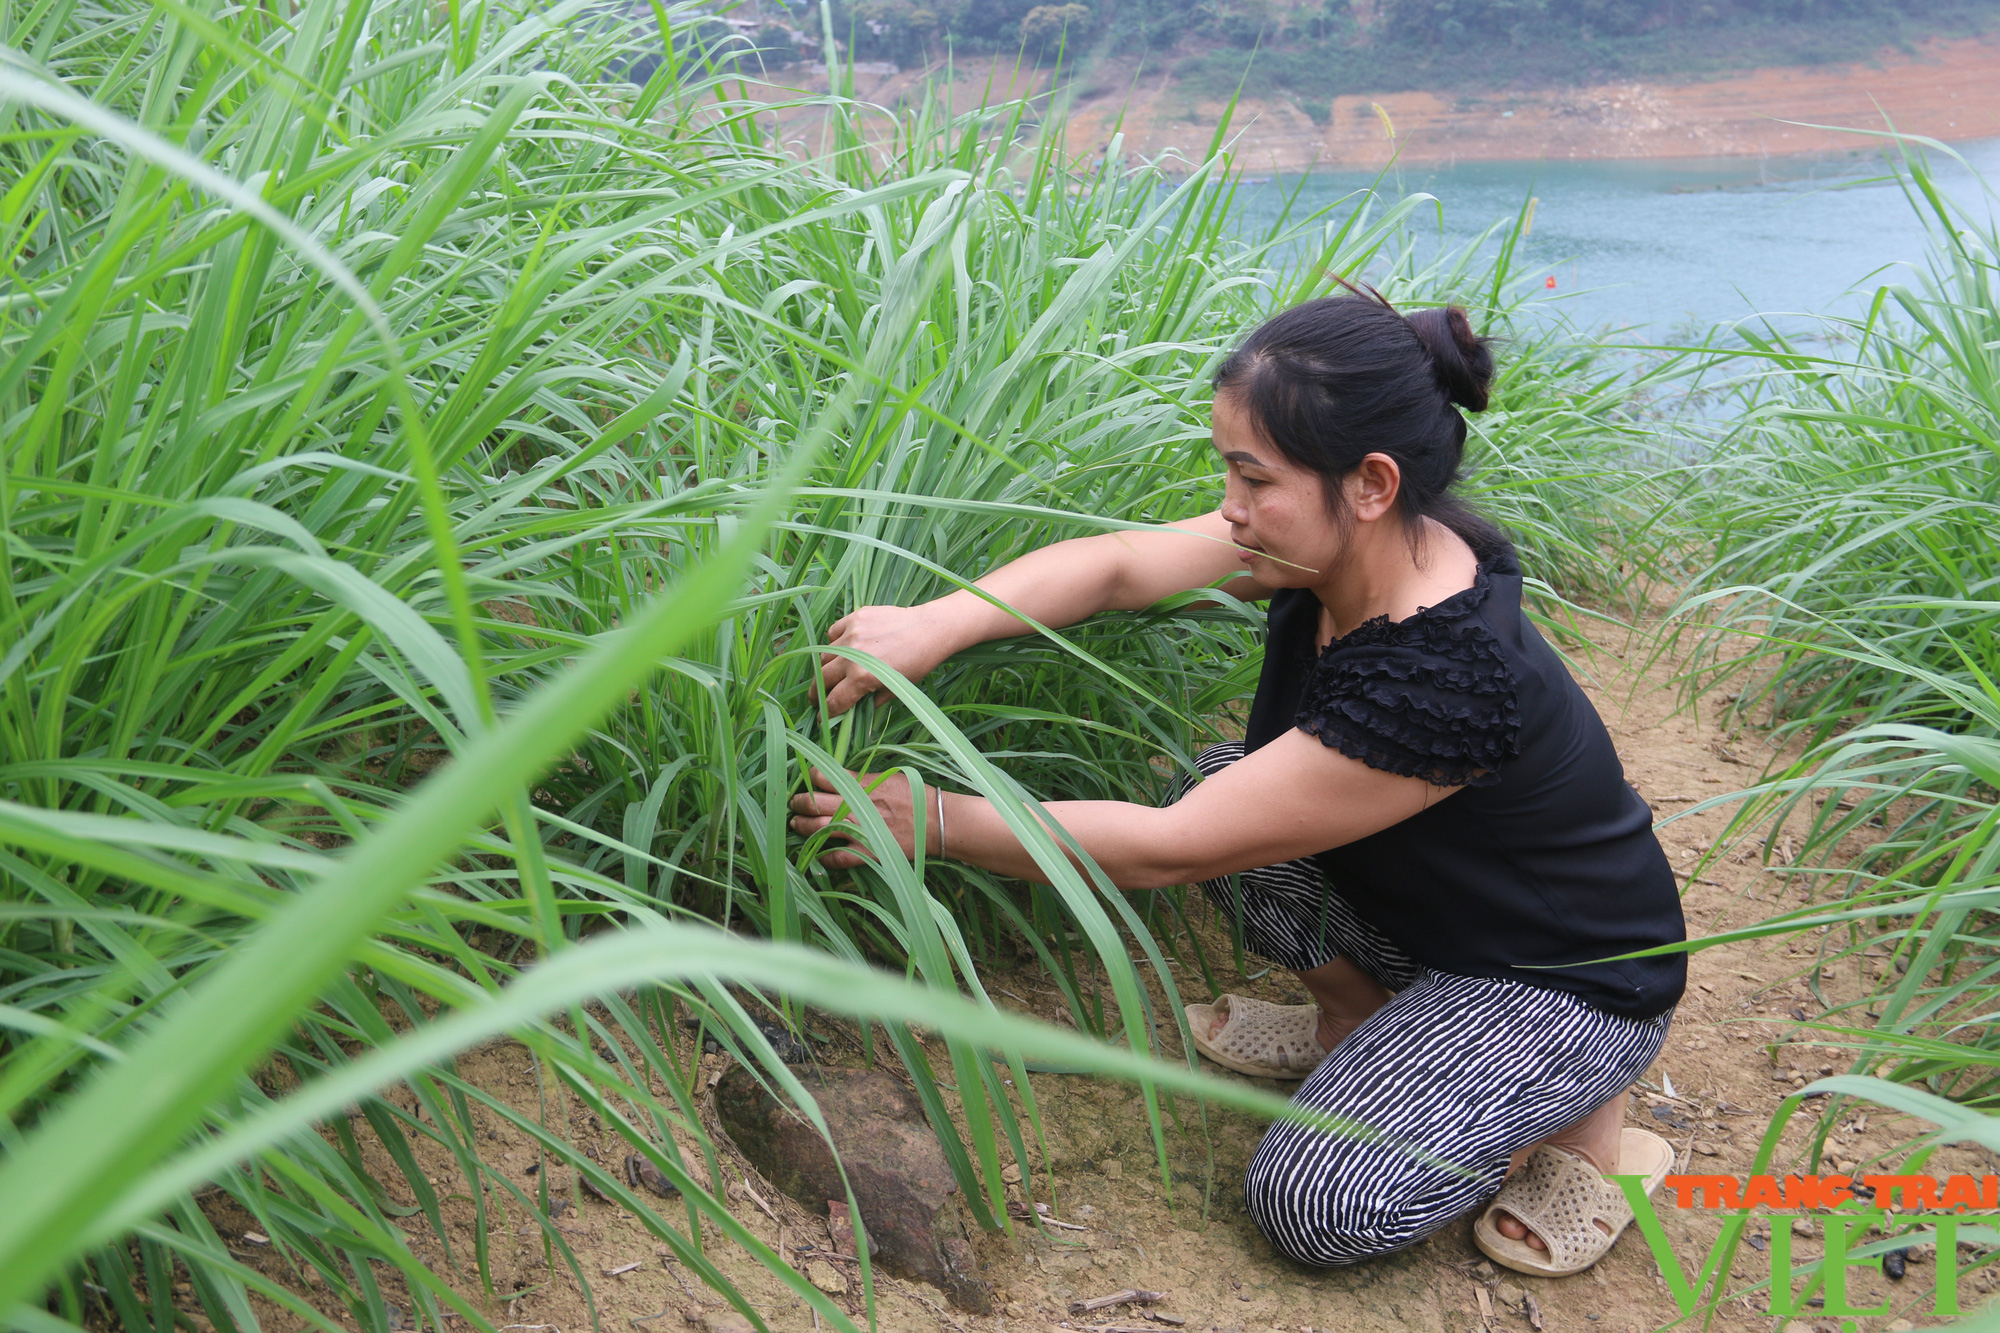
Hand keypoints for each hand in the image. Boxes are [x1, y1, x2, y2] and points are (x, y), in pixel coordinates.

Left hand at [788, 767, 939, 867]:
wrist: (936, 820)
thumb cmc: (915, 795)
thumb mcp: (887, 776)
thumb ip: (862, 778)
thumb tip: (841, 777)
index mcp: (860, 784)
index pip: (822, 776)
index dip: (809, 777)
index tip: (806, 780)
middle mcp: (855, 806)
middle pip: (813, 802)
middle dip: (799, 802)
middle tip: (794, 803)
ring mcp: (859, 830)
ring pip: (818, 829)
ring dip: (803, 827)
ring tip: (797, 825)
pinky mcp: (867, 851)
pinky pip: (838, 858)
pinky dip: (825, 858)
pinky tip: (819, 856)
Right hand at [818, 604, 957, 714]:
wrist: (929, 629)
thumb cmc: (917, 662)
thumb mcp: (897, 688)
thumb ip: (872, 701)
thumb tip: (855, 709)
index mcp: (862, 678)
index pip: (834, 700)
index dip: (826, 712)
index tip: (821, 718)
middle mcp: (852, 655)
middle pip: (822, 678)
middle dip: (816, 693)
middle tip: (817, 699)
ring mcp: (851, 634)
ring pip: (825, 655)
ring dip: (825, 668)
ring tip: (831, 674)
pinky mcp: (855, 617)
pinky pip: (834, 633)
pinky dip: (834, 642)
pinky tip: (843, 648)